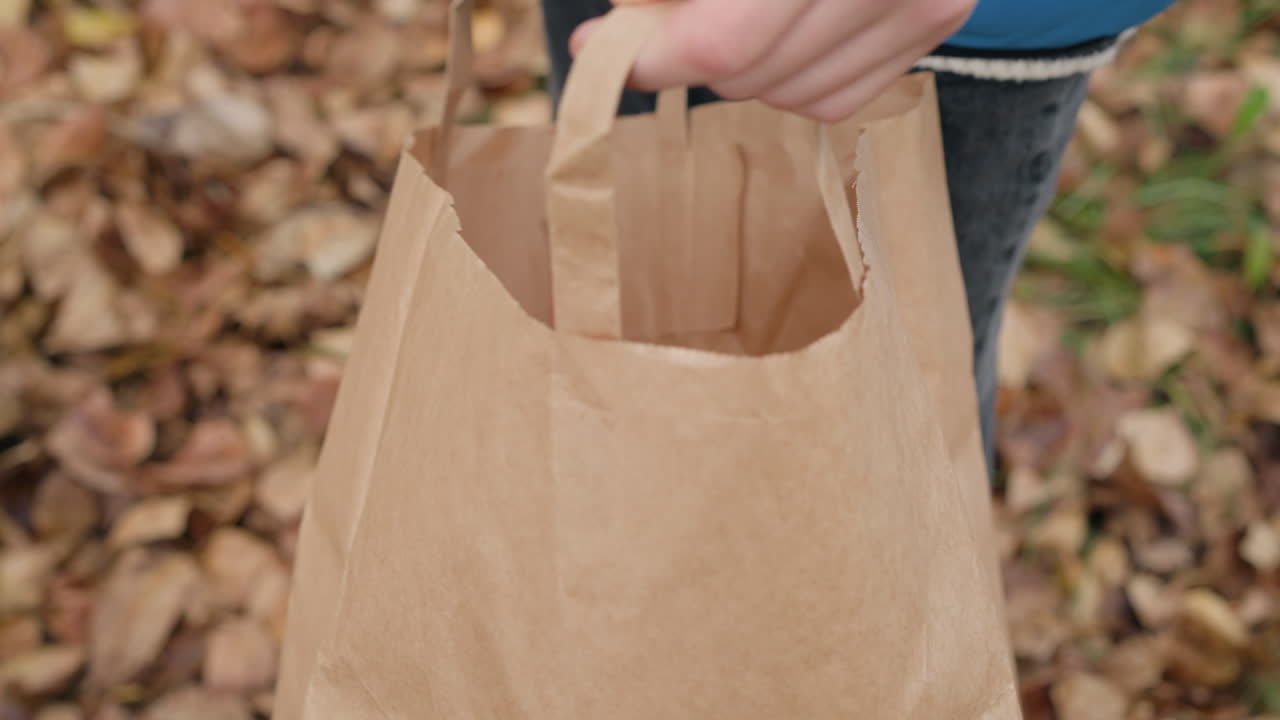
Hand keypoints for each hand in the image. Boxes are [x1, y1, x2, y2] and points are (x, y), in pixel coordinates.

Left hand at [569, 0, 975, 121]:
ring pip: (788, 95)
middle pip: (747, 73)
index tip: (597, 45)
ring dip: (740, 67)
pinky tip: (780, 28)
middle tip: (664, 15)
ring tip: (732, 9)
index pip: (719, 44)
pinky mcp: (939, 16)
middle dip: (686, 51)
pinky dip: (789, 77)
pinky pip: (835, 98)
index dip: (649, 57)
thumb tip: (605, 27)